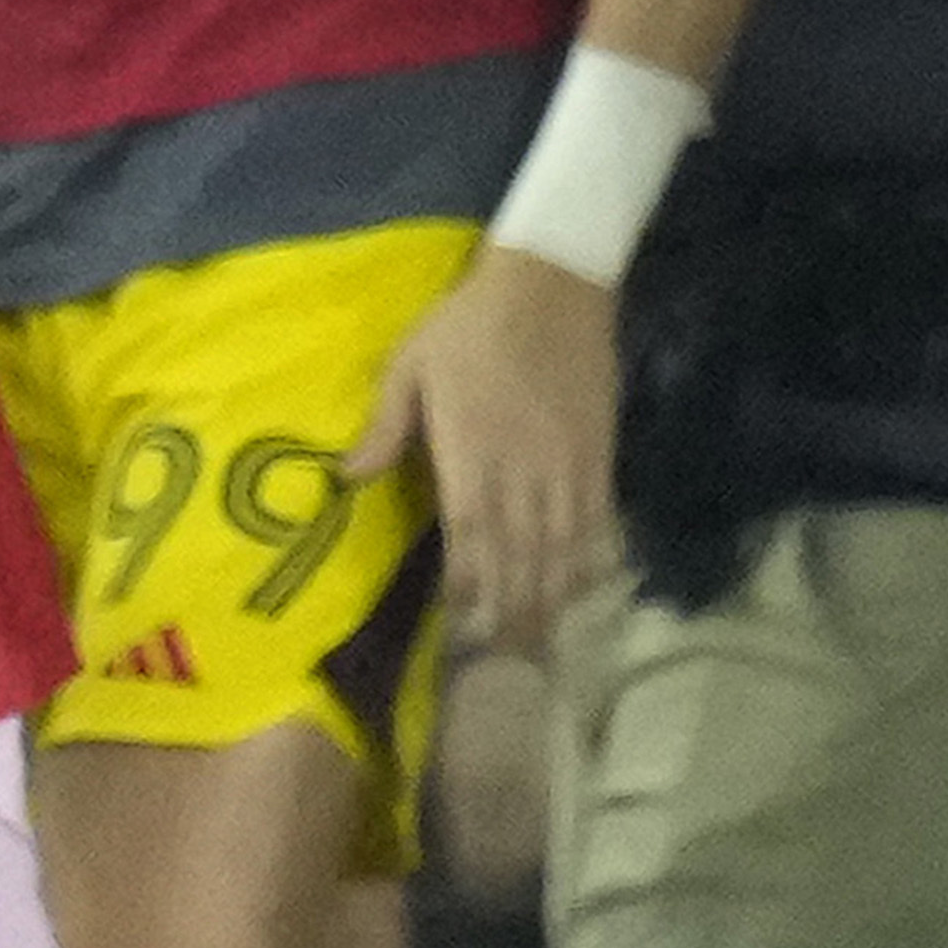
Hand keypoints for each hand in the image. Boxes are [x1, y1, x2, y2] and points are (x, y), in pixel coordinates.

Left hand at [354, 244, 617, 646]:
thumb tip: (348, 477)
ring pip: (561, 546)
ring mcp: (566, 465)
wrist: (552, 282)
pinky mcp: (599, 455)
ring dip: (549, 597)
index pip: (470, 534)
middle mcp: (523, 468)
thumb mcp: (410, 364)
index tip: (459, 627)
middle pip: (519, 554)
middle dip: (509, 610)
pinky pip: (597, 519)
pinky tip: (582, 591)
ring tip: (539, 644)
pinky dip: (590, 559)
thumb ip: (385, 425)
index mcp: (472, 450)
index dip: (467, 586)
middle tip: (501, 664)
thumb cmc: (469, 324)